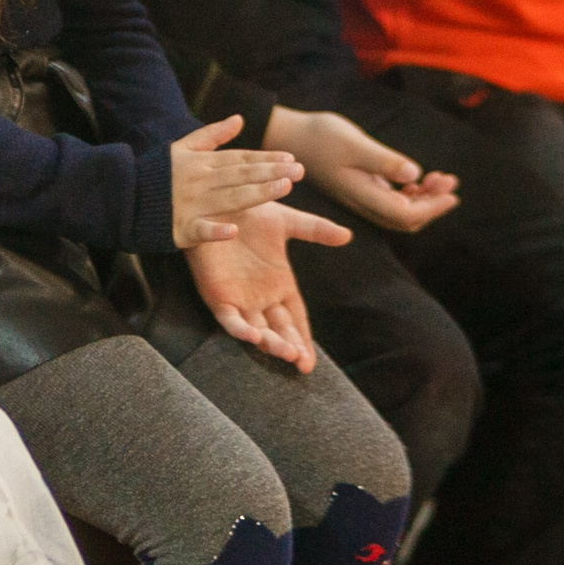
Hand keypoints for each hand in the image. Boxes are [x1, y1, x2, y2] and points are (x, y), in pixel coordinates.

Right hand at [169, 112, 303, 245]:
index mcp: (202, 163)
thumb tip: (239, 119)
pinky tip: (234, 231)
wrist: (123, 196)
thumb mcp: (183, 147)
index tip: (291, 159)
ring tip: (283, 189)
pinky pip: (200, 231)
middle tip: (299, 172)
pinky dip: (215, 231)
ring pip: (229, 199)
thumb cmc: (157, 173)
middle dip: (271, 173)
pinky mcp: (180, 228)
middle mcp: (200, 181)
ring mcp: (191, 205)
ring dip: (257, 193)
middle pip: (241, 176)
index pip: (240, 159)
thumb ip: (213, 135)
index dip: (266, 159)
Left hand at [188, 200, 350, 371]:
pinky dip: (240, 329)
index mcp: (279, 284)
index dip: (304, 340)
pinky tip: (253, 335)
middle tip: (302, 363)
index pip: (296, 319)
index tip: (311, 362)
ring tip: (286, 352)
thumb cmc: (248, 212)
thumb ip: (315, 230)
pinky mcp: (217, 295)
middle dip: (291, 347)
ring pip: (257, 329)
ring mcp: (239, 298)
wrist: (216, 201)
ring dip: (271, 343)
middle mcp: (260, 297)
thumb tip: (347, 236)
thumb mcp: (286, 222)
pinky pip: (229, 318)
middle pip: (279, 330)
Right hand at [264, 106, 457, 233]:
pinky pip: (391, 199)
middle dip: (433, 204)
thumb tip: (415, 174)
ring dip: (424, 197)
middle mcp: (363, 202)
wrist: (290, 136)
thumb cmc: (320, 136)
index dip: (433, 208)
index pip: (407, 215)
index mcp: (363, 195)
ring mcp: (362, 196)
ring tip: (441, 178)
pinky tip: (417, 178)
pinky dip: (410, 191)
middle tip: (450, 181)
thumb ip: (384, 161)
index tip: (452, 193)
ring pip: (401, 210)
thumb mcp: (354, 144)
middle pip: (407, 218)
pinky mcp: (360, 187)